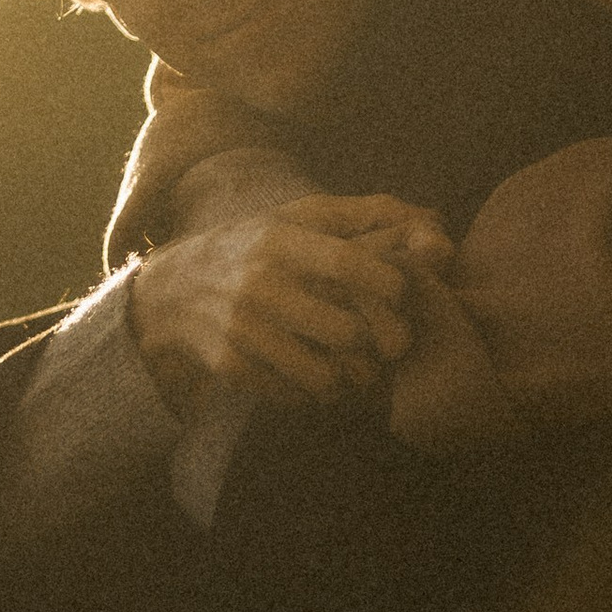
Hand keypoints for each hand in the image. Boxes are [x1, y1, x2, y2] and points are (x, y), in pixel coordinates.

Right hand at [128, 194, 451, 413]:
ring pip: (323, 374)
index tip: (402, 294)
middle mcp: (259, 284)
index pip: (346, 263)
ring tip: (357, 364)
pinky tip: (318, 375)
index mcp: (279, 239)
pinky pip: (294, 394)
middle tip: (388, 341)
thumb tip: (438, 225)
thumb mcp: (301, 218)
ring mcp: (243, 330)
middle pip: (345, 330)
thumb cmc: (257, 246)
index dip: (387, 283)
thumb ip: (370, 217)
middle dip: (376, 342)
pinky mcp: (231, 367)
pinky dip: (315, 392)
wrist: (172, 290)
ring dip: (351, 376)